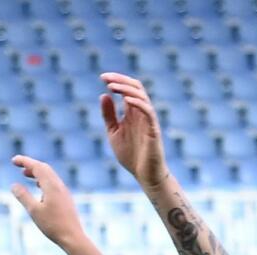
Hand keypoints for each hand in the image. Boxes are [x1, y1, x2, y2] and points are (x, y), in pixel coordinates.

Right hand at [9, 155, 83, 247]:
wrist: (73, 238)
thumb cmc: (53, 226)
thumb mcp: (34, 211)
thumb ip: (23, 196)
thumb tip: (14, 185)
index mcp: (52, 186)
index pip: (37, 167)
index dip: (25, 161)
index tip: (14, 160)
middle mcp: (60, 186)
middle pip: (44, 168)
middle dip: (30, 164)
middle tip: (18, 165)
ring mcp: (64, 192)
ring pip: (50, 176)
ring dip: (37, 172)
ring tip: (25, 174)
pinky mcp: (66, 199)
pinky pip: (54, 183)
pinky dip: (44, 180)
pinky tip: (39, 187)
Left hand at [98, 71, 169, 186]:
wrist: (145, 175)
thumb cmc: (131, 155)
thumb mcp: (114, 132)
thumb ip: (109, 115)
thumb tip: (103, 95)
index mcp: (132, 112)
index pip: (127, 89)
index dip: (116, 80)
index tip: (102, 78)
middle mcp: (141, 113)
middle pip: (135, 87)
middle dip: (120, 79)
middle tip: (105, 78)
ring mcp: (148, 120)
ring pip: (141, 95)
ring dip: (126, 88)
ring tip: (112, 87)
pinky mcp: (154, 130)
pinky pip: (148, 111)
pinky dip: (138, 103)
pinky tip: (126, 100)